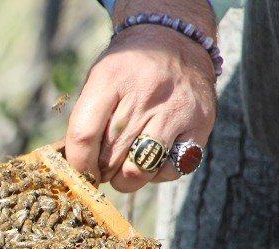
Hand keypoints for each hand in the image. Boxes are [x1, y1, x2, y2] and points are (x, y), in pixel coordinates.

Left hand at [66, 8, 217, 191]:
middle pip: (110, 156)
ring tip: (124, 165)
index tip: (80, 170)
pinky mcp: (200, 124)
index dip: (78, 162)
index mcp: (112, 78)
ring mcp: (176, 109)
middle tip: (103, 166)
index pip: (84, 134)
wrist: (177, 39)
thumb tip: (77, 170)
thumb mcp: (99, 79)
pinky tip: (153, 157)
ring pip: (139, 170)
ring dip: (125, 178)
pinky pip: (170, 170)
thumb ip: (85, 120)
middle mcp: (147, 92)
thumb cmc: (127, 70)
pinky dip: (156, 173)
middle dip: (100, 171)